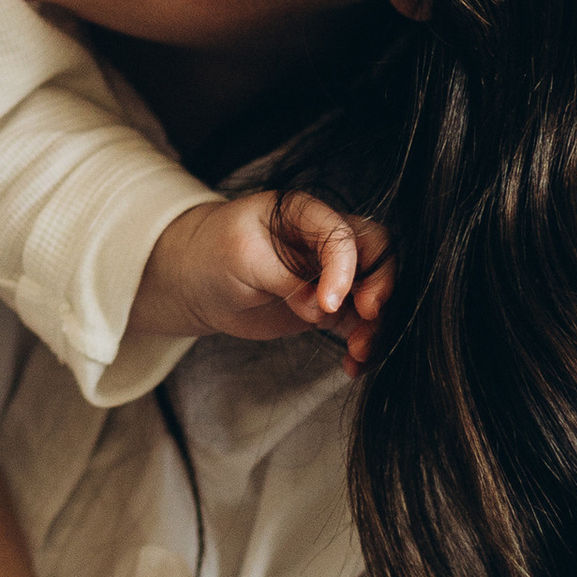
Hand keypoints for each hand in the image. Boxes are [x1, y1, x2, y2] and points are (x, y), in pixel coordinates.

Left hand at [136, 190, 395, 374]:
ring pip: (372, 292)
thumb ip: (286, 279)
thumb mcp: (243, 258)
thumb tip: (322, 310)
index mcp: (305, 213)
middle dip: (379, 287)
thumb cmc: (215, 254)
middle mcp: (326, 240)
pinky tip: (353, 363)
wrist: (197, 282)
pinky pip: (357, 323)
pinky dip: (361, 342)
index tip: (328, 302)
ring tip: (360, 350)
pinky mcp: (329, 306)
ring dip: (374, 323)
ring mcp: (331, 273)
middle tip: (368, 316)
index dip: (344, 268)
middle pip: (375, 256)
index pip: (342, 234)